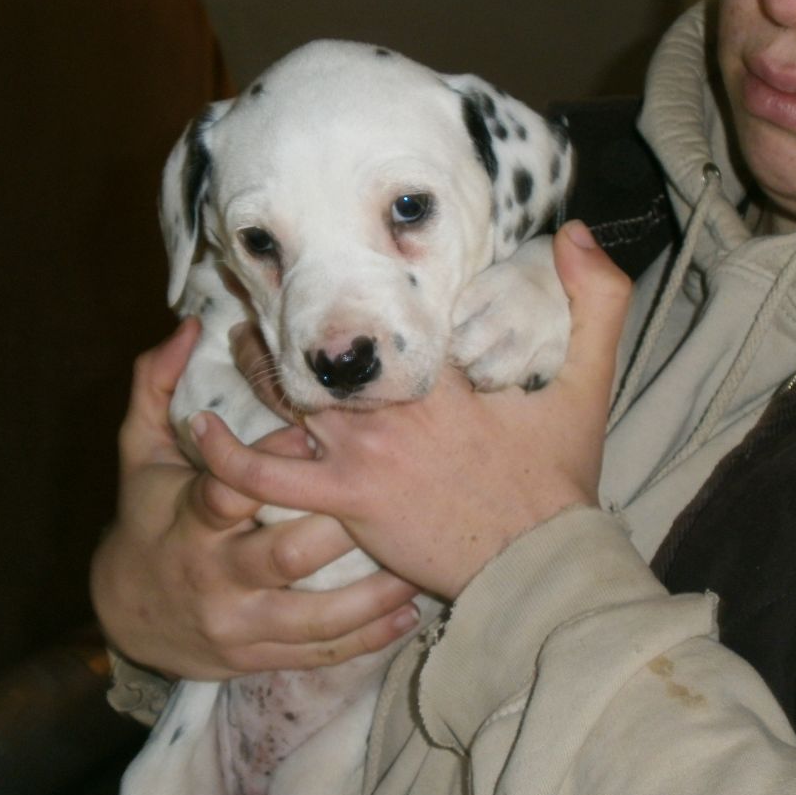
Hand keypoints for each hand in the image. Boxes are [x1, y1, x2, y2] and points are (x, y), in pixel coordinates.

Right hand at [89, 319, 421, 679]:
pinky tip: (408, 616)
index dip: (268, 463)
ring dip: (373, 593)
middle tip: (396, 497)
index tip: (312, 433)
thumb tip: (187, 325)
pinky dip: (368, 638)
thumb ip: (156, 386)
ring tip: (420, 566)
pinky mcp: (259, 656)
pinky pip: (321, 651)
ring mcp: (240, 622)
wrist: (126, 615)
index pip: (227, 492)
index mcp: (189, 521)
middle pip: (286, 555)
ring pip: (316, 616)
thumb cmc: (146, 517)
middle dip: (340, 527)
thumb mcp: (138, 454)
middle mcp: (216, 575)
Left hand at [192, 222, 630, 599]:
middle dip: (289, 316)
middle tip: (271, 292)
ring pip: (287, 396)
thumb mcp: (588, 382)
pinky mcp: (342, 502)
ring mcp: (362, 454)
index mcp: (443, 370)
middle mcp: (393, 405)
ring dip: (257, 364)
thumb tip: (574, 231)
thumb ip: (595, 301)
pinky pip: (265, 475)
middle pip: (322, 346)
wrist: (537, 563)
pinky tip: (199, 428)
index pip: (388, 310)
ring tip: (239, 338)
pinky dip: (226, 453)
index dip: (357, 280)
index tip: (331, 255)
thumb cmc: (557, 478)